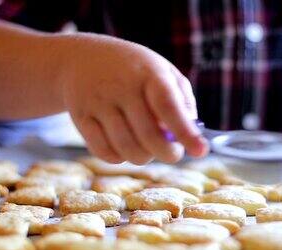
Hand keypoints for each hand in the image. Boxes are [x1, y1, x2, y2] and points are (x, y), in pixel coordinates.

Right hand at [60, 33, 207, 163]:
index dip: (185, 132)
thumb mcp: (161, 71)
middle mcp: (122, 87)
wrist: (80, 58)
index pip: (169, 107)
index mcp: (149, 73)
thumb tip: (190, 135)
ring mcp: (99, 102)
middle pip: (148, 136)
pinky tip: (123, 148)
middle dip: (167, 154)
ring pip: (126, 149)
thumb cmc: (133, 70)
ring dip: (143, 157)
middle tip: (172, 154)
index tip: (201, 151)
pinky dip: (118, 158)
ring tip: (147, 150)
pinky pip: (103, 152)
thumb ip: (182, 100)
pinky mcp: (81, 117)